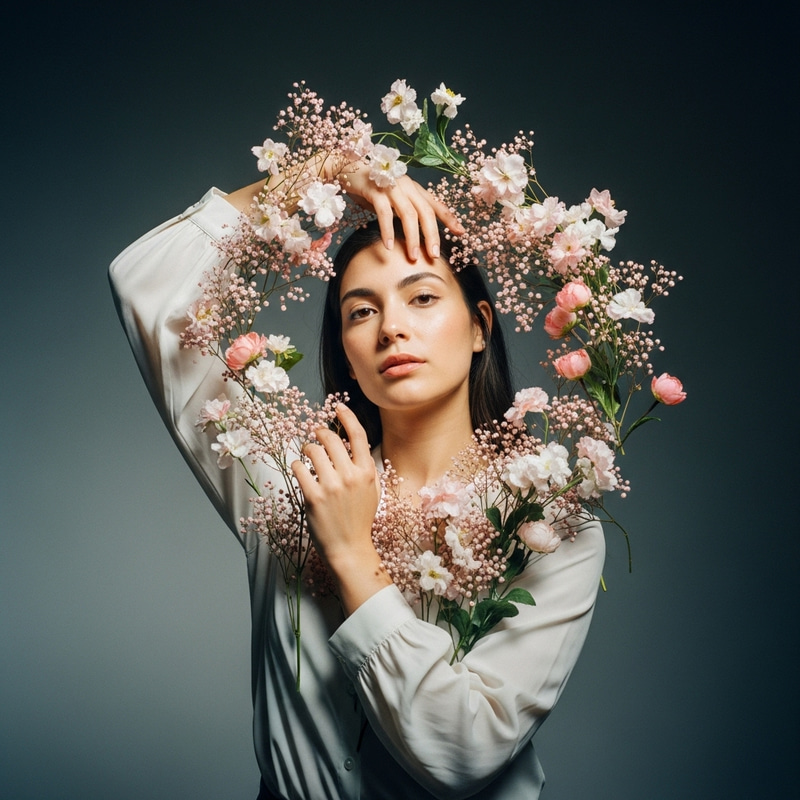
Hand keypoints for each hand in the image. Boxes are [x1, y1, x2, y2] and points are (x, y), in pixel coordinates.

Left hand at [291, 405, 389, 612]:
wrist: (350, 548)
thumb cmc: (359, 519)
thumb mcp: (371, 490)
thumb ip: (363, 467)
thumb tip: (351, 444)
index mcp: (367, 472)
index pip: (357, 435)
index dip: (347, 417)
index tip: (338, 407)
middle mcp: (350, 475)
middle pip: (331, 439)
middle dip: (320, 433)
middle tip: (316, 435)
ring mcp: (331, 486)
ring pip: (312, 450)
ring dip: (307, 449)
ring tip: (307, 456)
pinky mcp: (313, 496)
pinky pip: (299, 468)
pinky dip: (297, 465)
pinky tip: (300, 470)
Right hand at [340, 165, 463, 260]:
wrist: (346, 170)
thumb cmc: (371, 188)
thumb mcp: (392, 201)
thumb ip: (404, 213)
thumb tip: (414, 235)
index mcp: (414, 189)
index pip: (435, 204)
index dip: (449, 218)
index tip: (461, 232)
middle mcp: (406, 186)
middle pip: (425, 212)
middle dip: (431, 235)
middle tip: (433, 255)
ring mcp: (391, 187)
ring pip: (408, 214)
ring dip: (412, 237)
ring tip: (413, 257)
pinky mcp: (375, 190)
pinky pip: (384, 213)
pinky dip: (387, 231)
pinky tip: (389, 246)